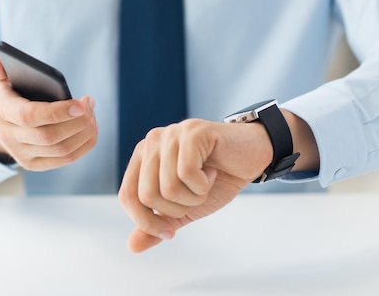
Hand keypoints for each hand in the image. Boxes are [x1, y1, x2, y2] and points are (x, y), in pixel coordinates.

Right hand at [0, 54, 97, 170]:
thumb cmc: (2, 90)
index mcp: (0, 111)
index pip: (29, 116)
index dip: (57, 112)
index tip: (80, 104)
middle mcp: (8, 137)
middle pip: (49, 136)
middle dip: (78, 121)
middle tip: (89, 103)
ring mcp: (20, 154)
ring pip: (61, 150)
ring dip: (84, 132)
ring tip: (92, 113)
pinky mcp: (33, 164)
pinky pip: (64, 159)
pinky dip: (84, 145)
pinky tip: (90, 129)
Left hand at [118, 118, 272, 252]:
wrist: (251, 158)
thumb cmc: (216, 180)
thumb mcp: (184, 209)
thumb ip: (158, 224)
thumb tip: (131, 246)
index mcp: (142, 157)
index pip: (127, 196)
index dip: (147, 222)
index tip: (171, 232)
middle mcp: (151, 141)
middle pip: (147, 195)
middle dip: (176, 210)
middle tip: (195, 197)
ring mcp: (171, 134)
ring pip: (168, 187)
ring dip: (193, 197)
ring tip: (205, 182)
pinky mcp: (192, 131)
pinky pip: (186, 173)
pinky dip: (203, 184)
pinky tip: (212, 172)